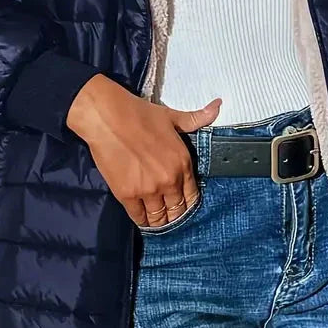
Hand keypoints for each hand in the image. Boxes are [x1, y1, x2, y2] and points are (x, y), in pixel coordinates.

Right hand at [66, 73, 221, 227]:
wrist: (108, 117)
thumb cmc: (139, 114)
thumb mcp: (172, 117)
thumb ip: (197, 118)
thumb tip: (218, 106)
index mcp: (183, 162)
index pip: (192, 196)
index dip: (188, 203)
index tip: (182, 204)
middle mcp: (169, 180)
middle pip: (177, 211)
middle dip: (174, 214)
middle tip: (169, 214)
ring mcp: (148, 190)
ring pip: (159, 218)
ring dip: (159, 221)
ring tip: (156, 219)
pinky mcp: (127, 195)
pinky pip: (139, 217)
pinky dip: (142, 220)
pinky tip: (142, 217)